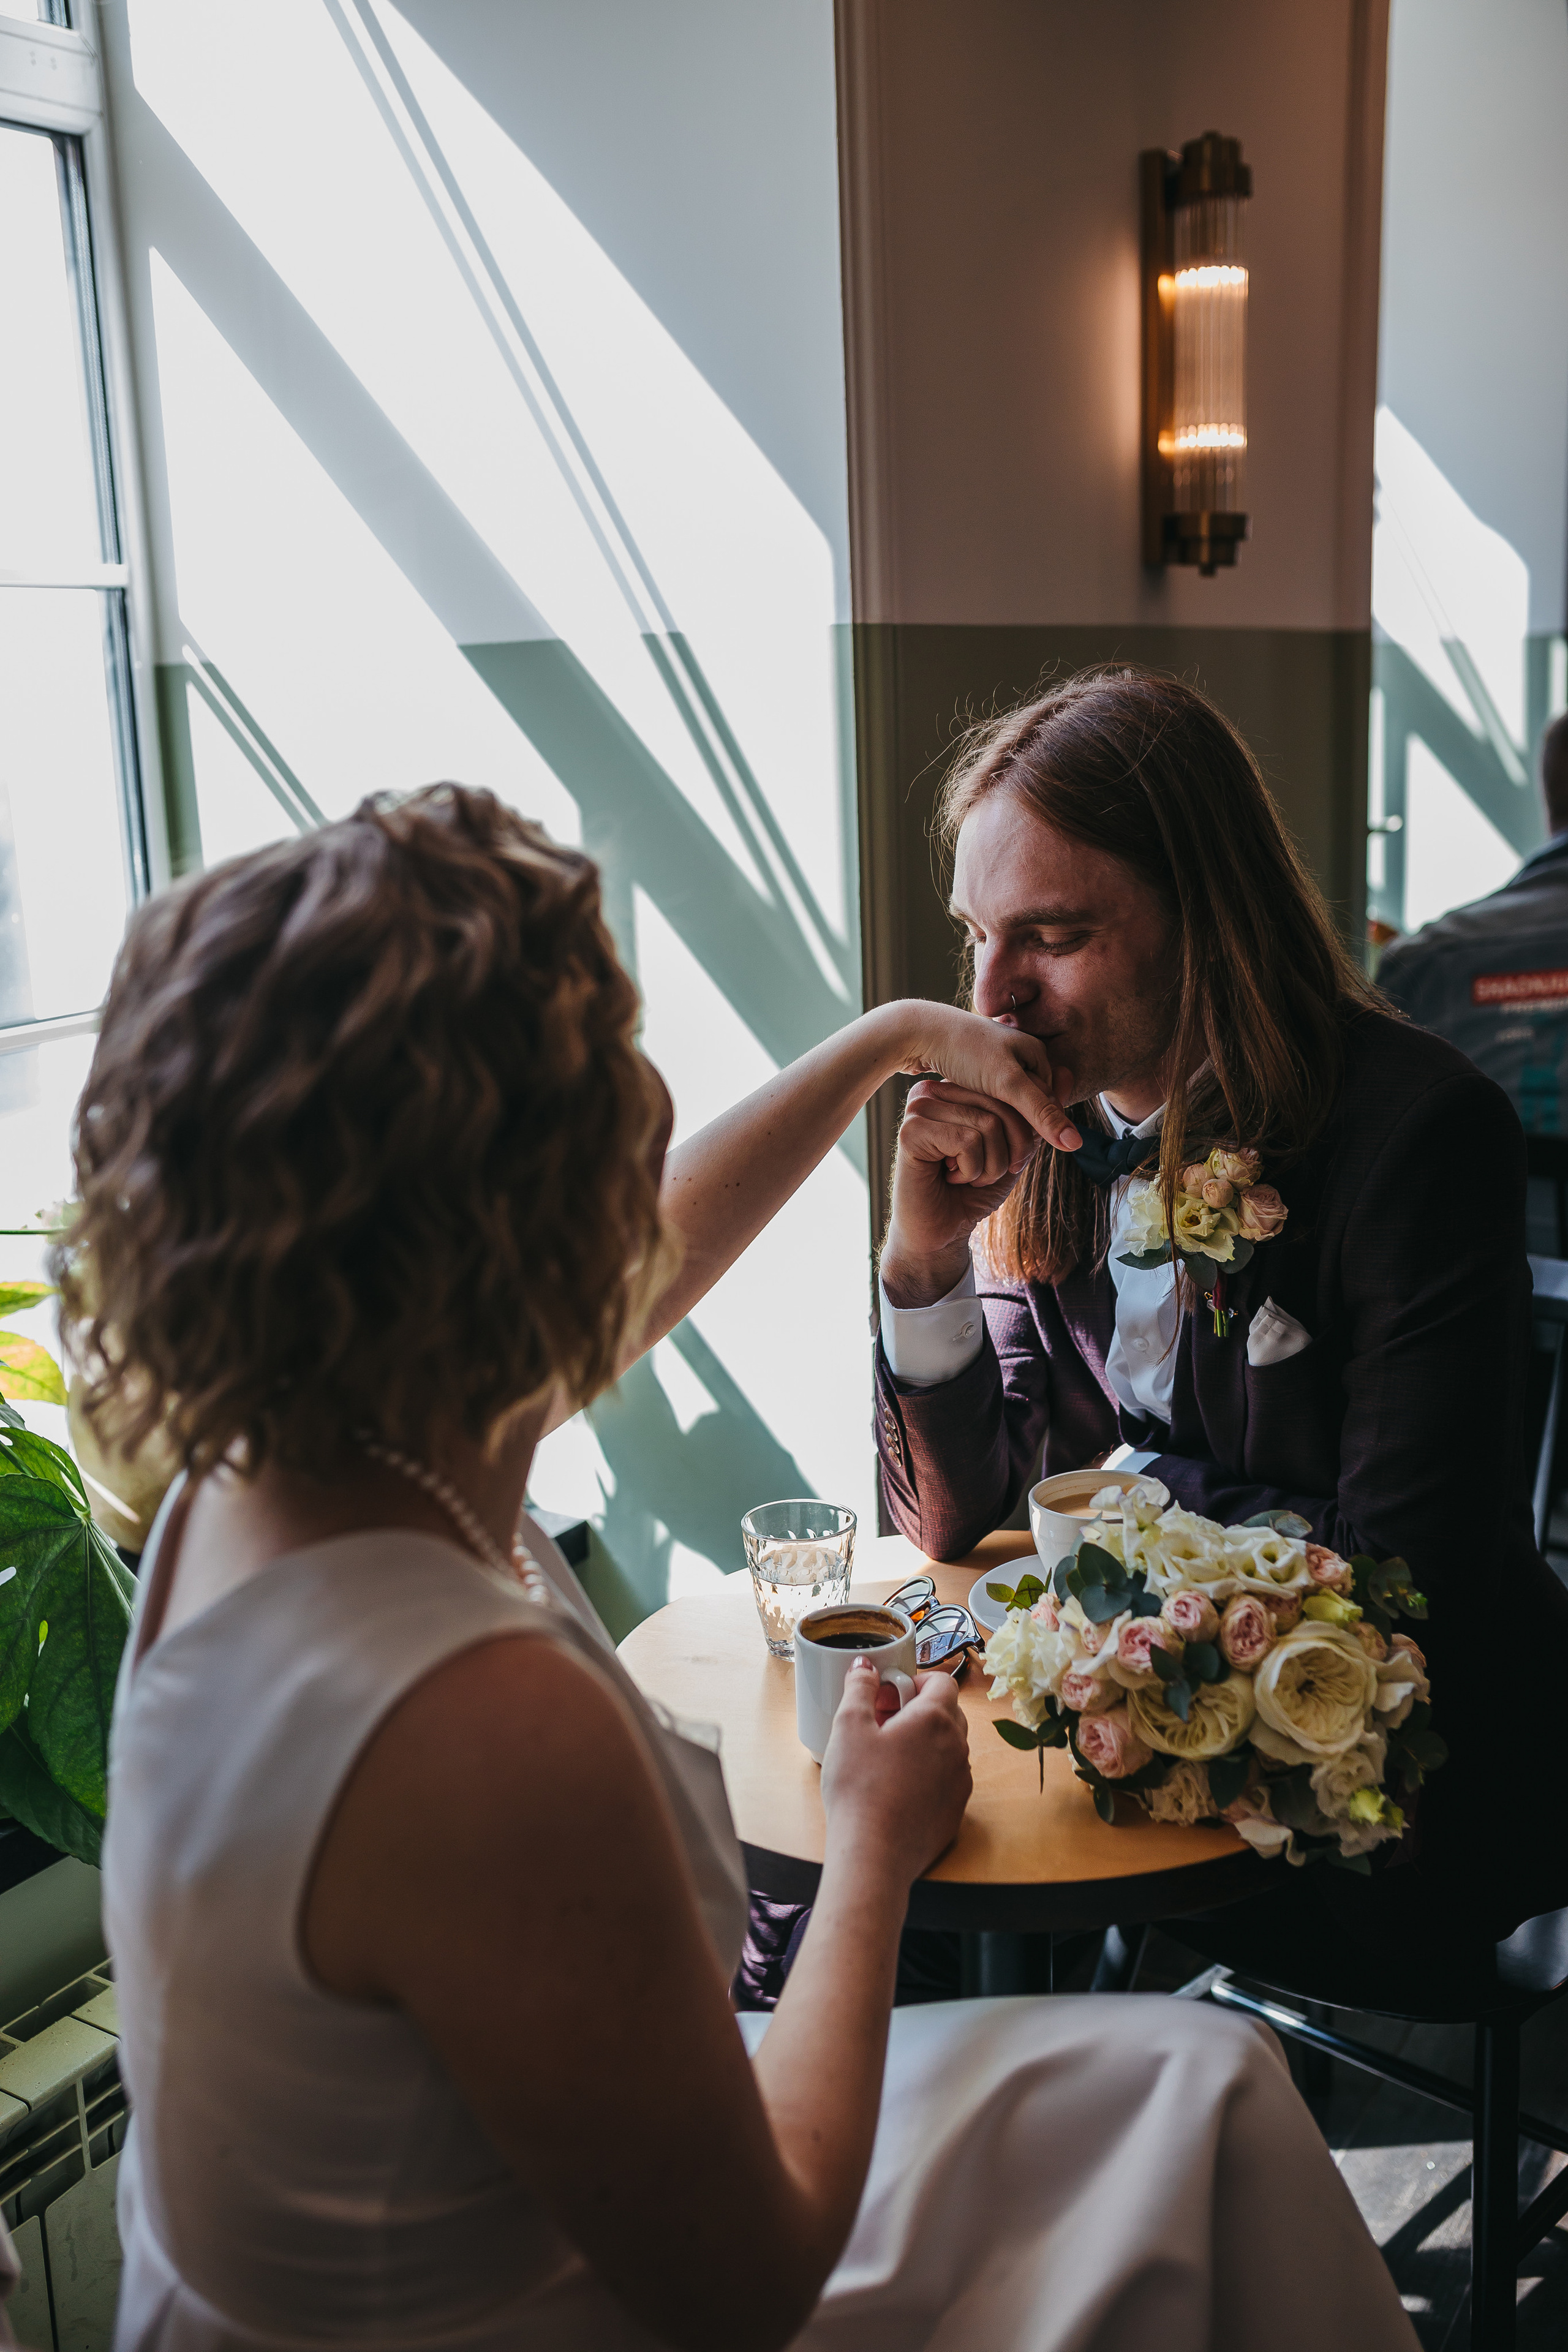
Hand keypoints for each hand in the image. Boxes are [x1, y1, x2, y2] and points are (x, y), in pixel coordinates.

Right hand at [819, 1660, 970, 1885]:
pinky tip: (898, 1788)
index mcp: (935, 1719)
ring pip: (949, 1747)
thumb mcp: (848, 1727)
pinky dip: (929, 1774)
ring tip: (888, 1756)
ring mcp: (960, 1782)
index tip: (890, 1694)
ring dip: (926, 1742)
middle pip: (949, 1713)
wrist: (874, 1854)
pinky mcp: (956, 1812)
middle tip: (884, 1721)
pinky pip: (948, 1780)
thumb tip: (865, 1666)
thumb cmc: (859, 1788)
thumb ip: (859, 1688)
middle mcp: (957, 1747)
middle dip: (919, 1709)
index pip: (942, 1682)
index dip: (916, 1681)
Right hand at [879, 1074, 1064, 1305]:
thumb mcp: (1016, 1149)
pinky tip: (948, 1178)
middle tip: (983, 1175)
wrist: (941, 1233)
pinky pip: (967, 1141)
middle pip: (1002, 1106)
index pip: (1011, 1092)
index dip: (1023, 1134)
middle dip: (1008, 1153)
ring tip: (964, 1176)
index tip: (1002, 1161)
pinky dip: (970, 1171)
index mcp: (955, 1089)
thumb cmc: (973, 1191)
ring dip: (989, 1166)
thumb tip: (1069, 1074)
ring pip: (988, 1124)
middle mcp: (934, 1091)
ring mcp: (919, 1108)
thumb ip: (1038, 1115)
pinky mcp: (910, 1132)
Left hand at [892, 1002, 1080, 1153]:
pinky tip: (969, 1128)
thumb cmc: (965, 1052)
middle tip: (999, 1159)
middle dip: (1016, 1131)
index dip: (1035, 1134)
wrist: (919, 1031)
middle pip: (1029, 1105)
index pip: (1048, 1104)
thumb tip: (1076, 1144)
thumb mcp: (1006, 1084)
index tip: (1015, 1160)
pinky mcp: (976, 1067)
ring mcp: (998, 1060)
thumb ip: (1041, 1114)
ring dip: (998, 1126)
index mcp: (1036, 1053)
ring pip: (1007, 1105)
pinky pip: (988, 1100)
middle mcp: (1021, 1054)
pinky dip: (982, 1115)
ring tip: (981, 1145)